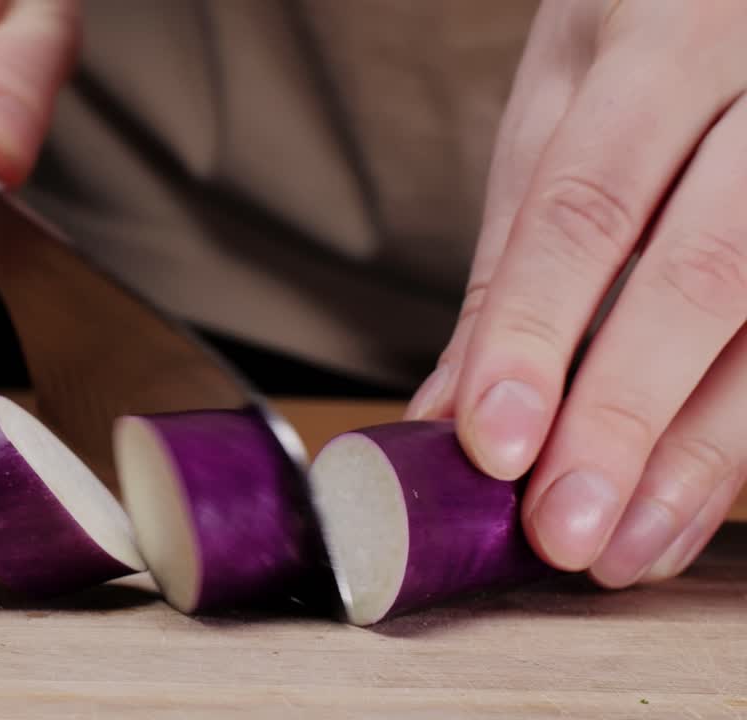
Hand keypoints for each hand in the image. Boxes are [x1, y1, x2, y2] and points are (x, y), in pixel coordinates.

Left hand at [406, 1, 746, 587]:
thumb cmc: (646, 36)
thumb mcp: (561, 104)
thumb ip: (516, 250)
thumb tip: (448, 408)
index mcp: (665, 38)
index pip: (588, 203)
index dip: (536, 330)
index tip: (491, 442)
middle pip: (701, 274)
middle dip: (623, 417)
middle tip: (561, 531)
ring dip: (696, 458)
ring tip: (620, 549)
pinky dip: (740, 443)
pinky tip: (684, 507)